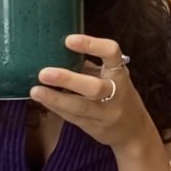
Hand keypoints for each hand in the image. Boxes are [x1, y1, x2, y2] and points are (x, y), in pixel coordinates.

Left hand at [29, 35, 151, 149]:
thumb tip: (57, 50)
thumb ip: (89, 65)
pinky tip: (42, 100)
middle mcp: (116, 92)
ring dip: (56, 98)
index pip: (111, 53)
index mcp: (120, 73)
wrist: (134, 130)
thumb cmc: (118, 94)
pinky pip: (72, 116)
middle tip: (44, 73)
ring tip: (36, 91)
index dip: (92, 45)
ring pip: (80, 106)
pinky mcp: (94, 127)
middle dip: (68, 79)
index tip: (68, 40)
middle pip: (94, 87)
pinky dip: (56, 107)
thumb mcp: (111, 76)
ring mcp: (105, 113)